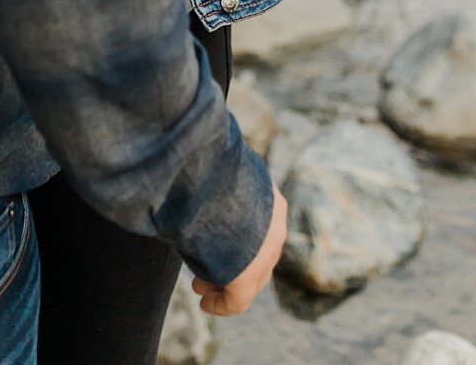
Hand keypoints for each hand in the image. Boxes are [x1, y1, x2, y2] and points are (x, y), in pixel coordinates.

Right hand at [193, 184, 286, 314]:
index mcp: (273, 202)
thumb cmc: (211, 172)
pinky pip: (238, 301)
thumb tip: (207, 182)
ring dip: (224, 285)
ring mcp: (265, 255)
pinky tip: (206, 303)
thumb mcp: (225, 177)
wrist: (212, 181)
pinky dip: (221, 305)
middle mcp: (275, 229)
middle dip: (233, 268)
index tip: (216, 248)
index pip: (264, 232)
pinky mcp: (248, 276)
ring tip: (200, 285)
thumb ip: (225, 190)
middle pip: (259, 259)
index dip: (241, 245)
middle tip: (205, 271)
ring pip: (250, 280)